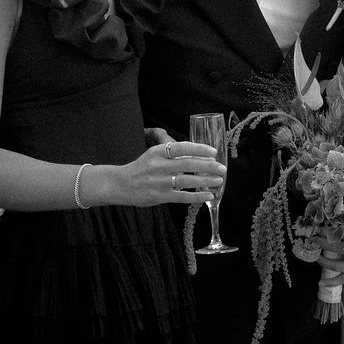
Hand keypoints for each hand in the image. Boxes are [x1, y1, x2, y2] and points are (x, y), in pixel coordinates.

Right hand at [110, 140, 225, 206]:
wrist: (121, 184)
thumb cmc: (141, 168)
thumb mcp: (153, 154)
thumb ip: (171, 154)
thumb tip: (197, 154)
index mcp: (158, 152)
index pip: (181, 147)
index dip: (199, 149)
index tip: (213, 151)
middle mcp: (159, 166)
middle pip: (188, 164)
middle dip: (208, 166)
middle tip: (222, 167)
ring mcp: (160, 182)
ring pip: (187, 180)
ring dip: (206, 181)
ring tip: (218, 180)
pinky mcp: (160, 196)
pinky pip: (182, 196)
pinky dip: (197, 196)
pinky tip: (208, 195)